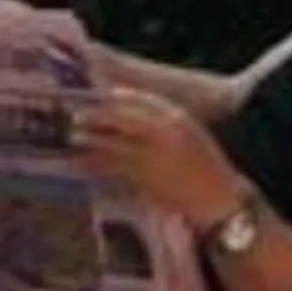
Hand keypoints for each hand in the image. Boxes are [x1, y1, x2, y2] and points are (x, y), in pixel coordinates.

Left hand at [70, 87, 246, 227]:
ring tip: (73, 136)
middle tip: (75, 114)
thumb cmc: (203, 162)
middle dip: (96, 115)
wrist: (218, 197)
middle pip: (120, 119)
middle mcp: (162, 134)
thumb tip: (123, 104)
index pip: (139, 100)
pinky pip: (113, 168)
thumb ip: (161, 118)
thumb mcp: (189, 131)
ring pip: (112, 144)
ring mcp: (151, 158)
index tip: (98, 94)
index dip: (115, 97)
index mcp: (176, 118)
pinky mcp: (143, 181)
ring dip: (89, 140)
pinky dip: (96, 164)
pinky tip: (83, 162)